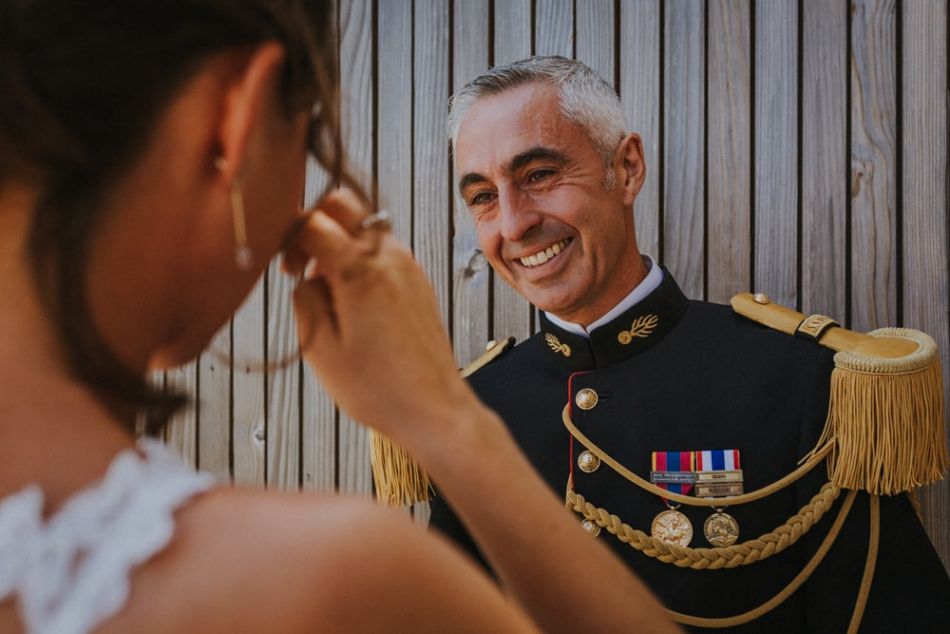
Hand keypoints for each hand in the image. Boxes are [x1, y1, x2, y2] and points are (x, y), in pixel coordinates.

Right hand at [284, 190, 476, 443]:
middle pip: (345, 205)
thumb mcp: (320, 347)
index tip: (286, 268)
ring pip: (365, 229)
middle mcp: (389, 258)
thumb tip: (306, 275)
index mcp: (360, 270)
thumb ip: (304, 298)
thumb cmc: (379, 387)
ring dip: (340, 246)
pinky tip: (355, 303)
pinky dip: (363, 263)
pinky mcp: (419, 282)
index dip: (289, 236)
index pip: (313, 220)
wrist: (433, 409)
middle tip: (304, 265)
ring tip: (331, 294)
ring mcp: (409, 267)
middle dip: (317, 224)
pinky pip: (384, 253)